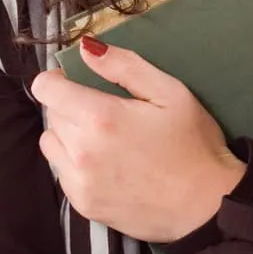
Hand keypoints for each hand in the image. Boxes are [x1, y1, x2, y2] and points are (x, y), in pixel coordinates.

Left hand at [30, 38, 245, 242]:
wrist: (207, 204)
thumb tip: (86, 48)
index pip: (45, 89)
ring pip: (51, 144)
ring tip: (102, 137)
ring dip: (67, 134)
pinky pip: (62, 173)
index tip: (77, 81)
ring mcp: (79, 182)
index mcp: (100, 117)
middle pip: (51, 114)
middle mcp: (81, 151)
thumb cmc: (194, 143)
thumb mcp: (169, 92)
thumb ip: (124, 66)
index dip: (58, 79)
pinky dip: (74, 163)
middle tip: (105, 110)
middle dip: (70, 105)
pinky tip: (106, 163)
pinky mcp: (83, 206)